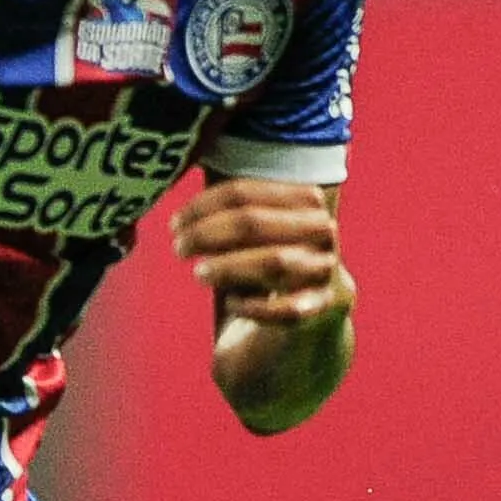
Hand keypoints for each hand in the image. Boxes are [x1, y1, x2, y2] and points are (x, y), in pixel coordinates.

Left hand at [172, 176, 352, 328]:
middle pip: (256, 223)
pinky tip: (233, 303)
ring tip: (199, 273)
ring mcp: (325, 267)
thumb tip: (179, 210)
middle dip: (208, 234)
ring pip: (275, 261)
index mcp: (305, 198)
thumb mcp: (256, 229)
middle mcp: (321, 228)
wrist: (314, 305)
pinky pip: (288, 308)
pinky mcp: (324, 304)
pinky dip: (255, 306)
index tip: (175, 224)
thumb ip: (230, 212)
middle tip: (179, 248)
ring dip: (229, 267)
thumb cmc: (270, 257)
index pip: (246, 193)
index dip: (203, 207)